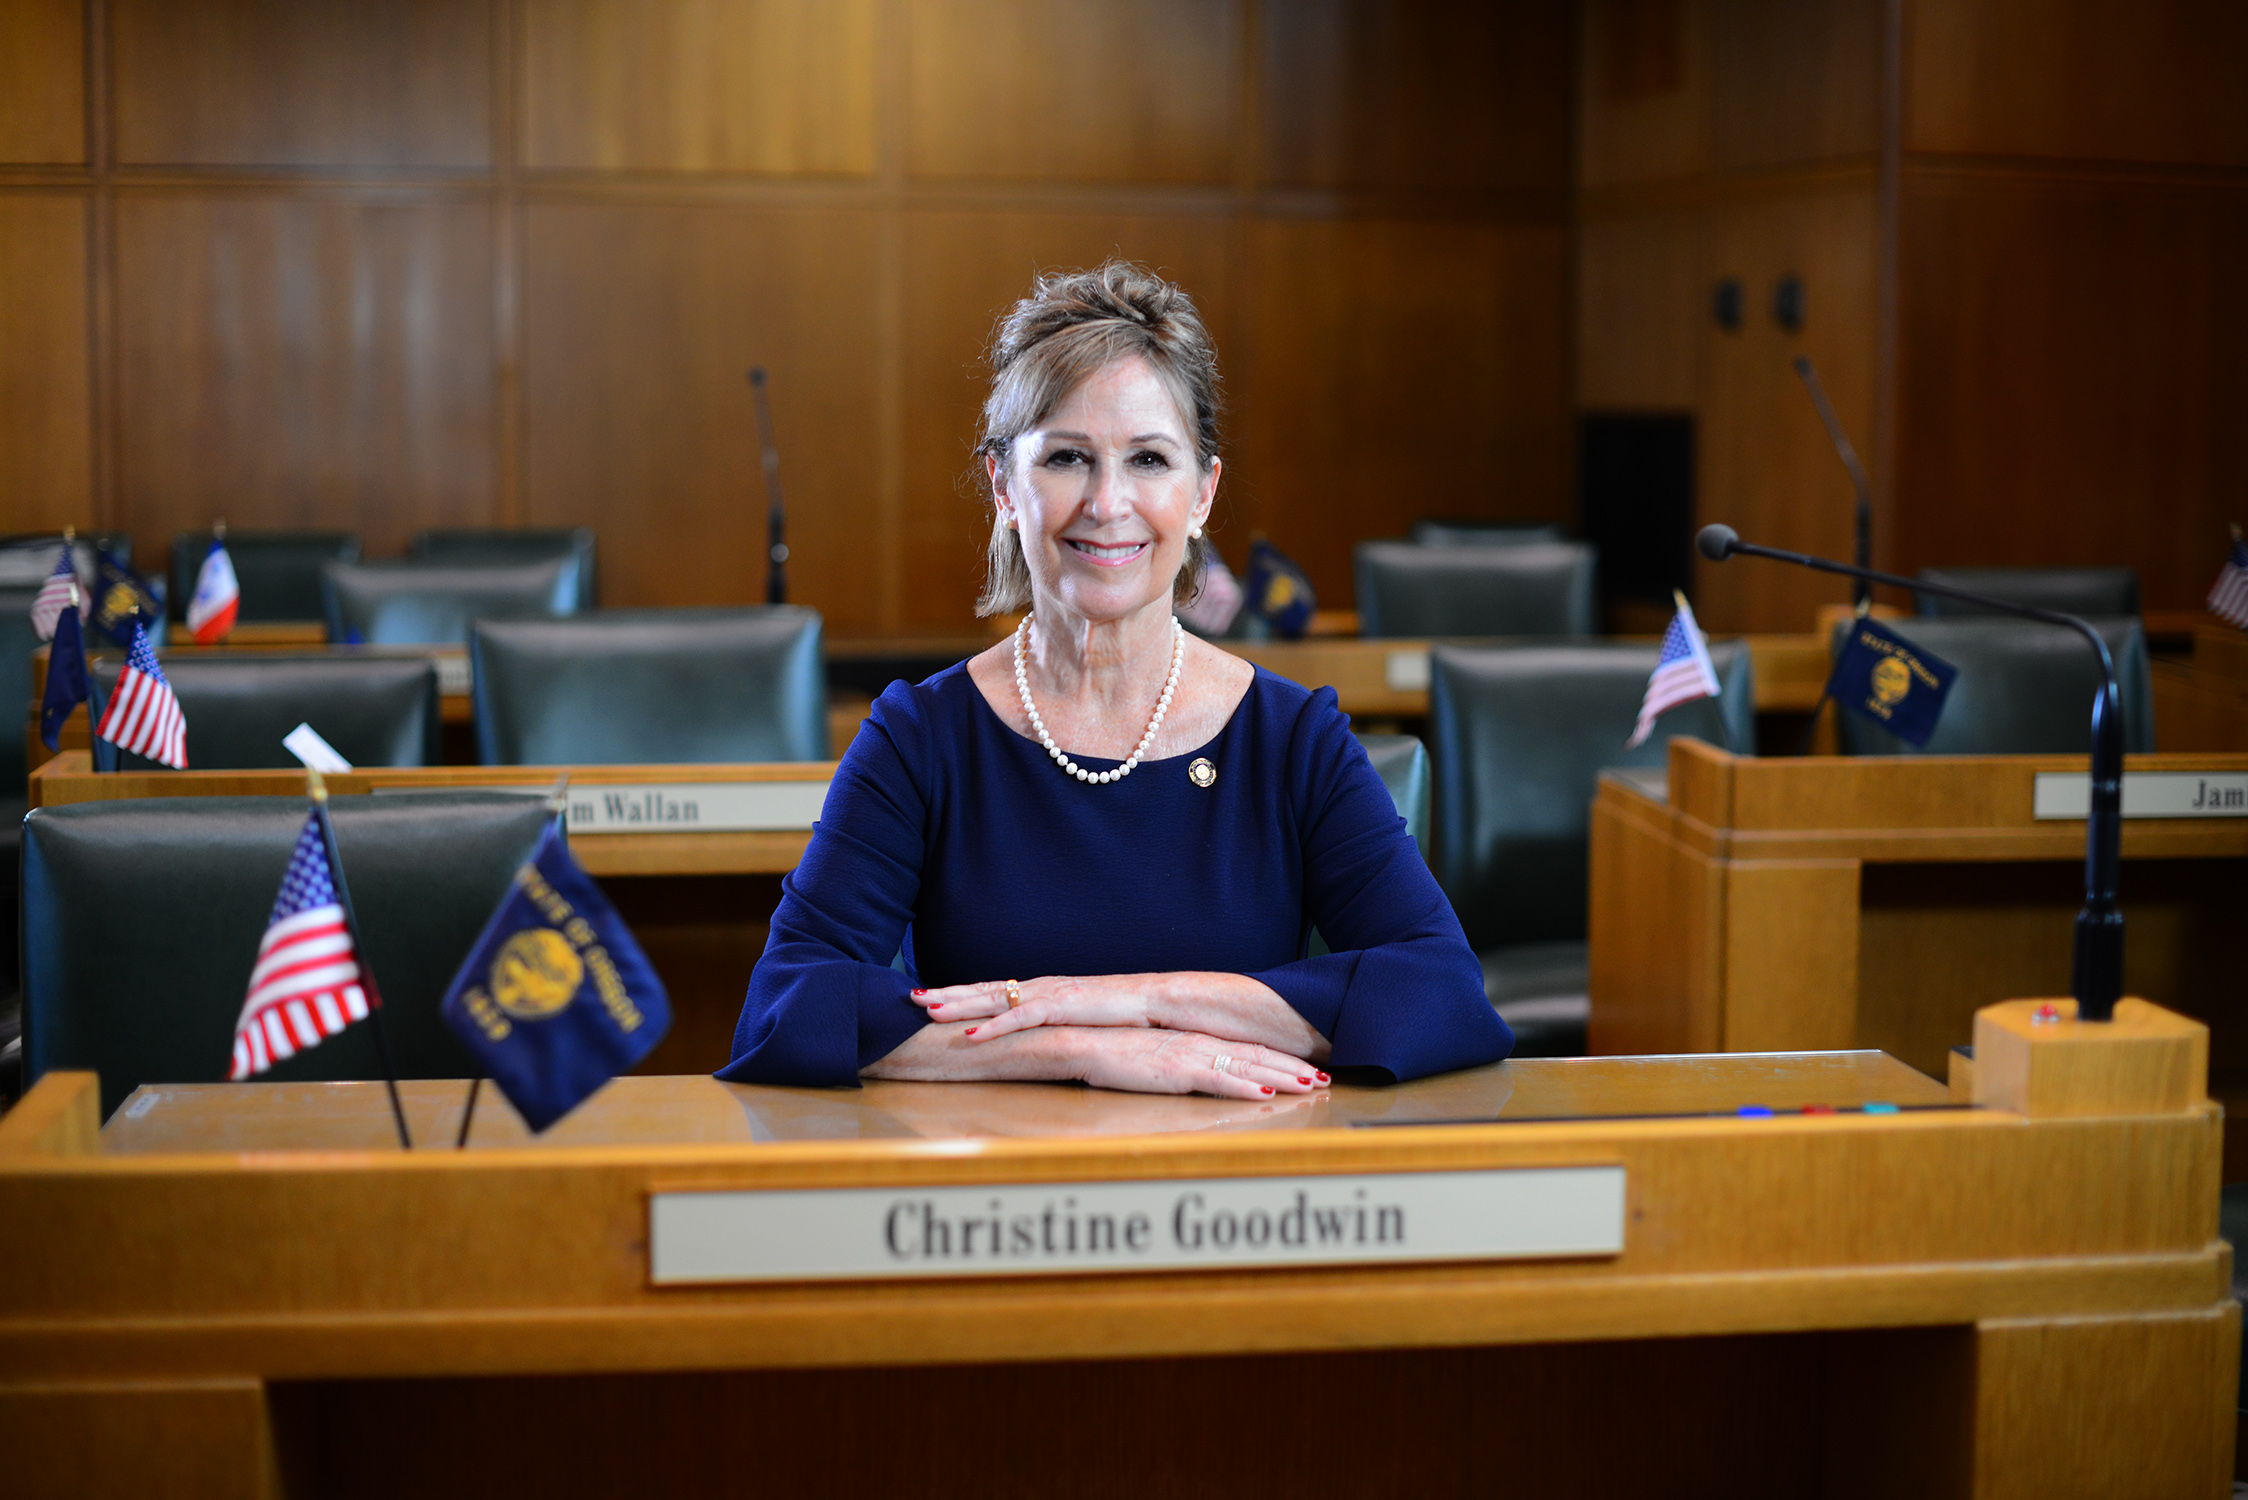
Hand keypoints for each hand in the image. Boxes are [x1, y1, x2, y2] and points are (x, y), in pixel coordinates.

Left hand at [913, 975, 1149, 1034]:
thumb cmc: (1120, 1010)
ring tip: (928, 1011)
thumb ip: (1054, 1022)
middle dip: (946, 993)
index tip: (929, 995)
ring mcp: (1049, 994)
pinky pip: (1021, 1019)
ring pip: (994, 1000)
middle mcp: (1039, 987)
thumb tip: (1035, 1035)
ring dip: (960, 1005)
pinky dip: (994, 1026)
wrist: (1154, 999)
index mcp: (1041, 989)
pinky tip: (972, 1034)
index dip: (960, 992)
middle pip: (984, 989)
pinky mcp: (1062, 1007)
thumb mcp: (1080, 1016)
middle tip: (910, 997)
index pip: (992, 988)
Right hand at [1068, 1027, 1323, 1099]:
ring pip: (1247, 1066)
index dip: (1279, 1060)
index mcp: (1194, 1040)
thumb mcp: (1153, 1060)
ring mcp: (1189, 1054)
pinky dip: (1245, 1085)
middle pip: (1256, 1056)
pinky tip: (1267, 1092)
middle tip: (1326, 1078)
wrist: (1079, 1042)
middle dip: (1293, 1068)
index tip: (1307, 1068)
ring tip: (1311, 1085)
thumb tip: (1199, 1080)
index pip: (1246, 1050)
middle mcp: (1198, 1043)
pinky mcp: (1175, 1069)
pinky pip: (1217, 1079)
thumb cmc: (1110, 1055)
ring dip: (1282, 1077)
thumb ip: (1178, 1067)